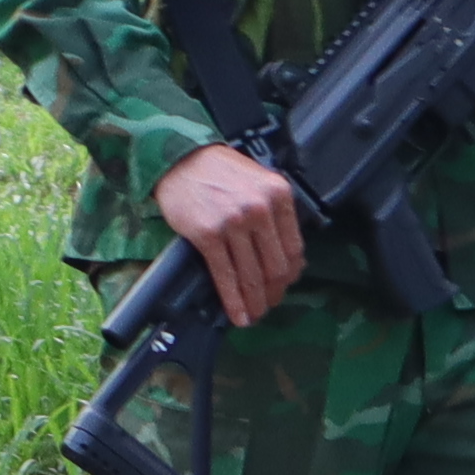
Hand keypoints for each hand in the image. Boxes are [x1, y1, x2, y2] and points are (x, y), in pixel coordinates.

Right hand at [156, 141, 304, 325]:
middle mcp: (259, 208)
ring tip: (254, 315)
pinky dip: (233, 301)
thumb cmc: (219, 171)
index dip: (290, 276)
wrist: (180, 159)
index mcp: (278, 194)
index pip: (294, 248)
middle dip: (273, 293)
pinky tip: (237, 314)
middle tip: (267, 306)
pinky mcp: (208, 234)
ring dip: (255, 302)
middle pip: (276, 266)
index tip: (283, 288)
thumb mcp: (258, 182)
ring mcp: (234, 221)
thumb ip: (274, 214)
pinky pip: (226, 275)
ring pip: (252, 275)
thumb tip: (286, 259)